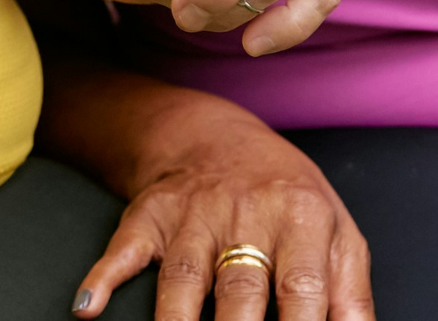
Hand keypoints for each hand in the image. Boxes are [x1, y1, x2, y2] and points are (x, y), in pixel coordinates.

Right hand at [75, 103, 373, 320]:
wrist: (213, 135)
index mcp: (300, 217)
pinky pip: (124, 248)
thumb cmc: (285, 197)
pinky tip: (88, 307)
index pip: (303, 291)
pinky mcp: (149, 215)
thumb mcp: (335, 230)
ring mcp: (192, 214)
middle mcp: (245, 213)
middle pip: (240, 291)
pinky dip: (102, 276)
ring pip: (183, 279)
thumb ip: (350, 294)